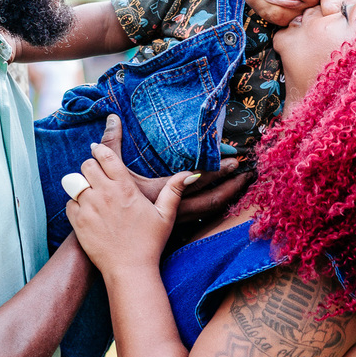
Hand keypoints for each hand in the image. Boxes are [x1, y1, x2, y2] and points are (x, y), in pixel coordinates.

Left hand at [65, 139, 194, 275]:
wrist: (129, 270)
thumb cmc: (149, 243)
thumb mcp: (166, 215)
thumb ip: (174, 191)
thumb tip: (190, 173)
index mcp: (125, 189)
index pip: (106, 157)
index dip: (100, 150)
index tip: (98, 148)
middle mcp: (104, 194)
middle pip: (86, 165)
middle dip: (90, 166)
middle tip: (95, 173)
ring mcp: (89, 208)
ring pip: (74, 182)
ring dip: (80, 183)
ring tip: (88, 190)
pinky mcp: (78, 223)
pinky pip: (69, 204)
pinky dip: (74, 203)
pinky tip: (84, 209)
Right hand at [96, 115, 249, 221]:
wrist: (107, 240)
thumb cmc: (108, 203)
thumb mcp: (110, 170)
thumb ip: (112, 143)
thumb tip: (112, 116)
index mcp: (163, 193)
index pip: (199, 180)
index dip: (218, 171)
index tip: (235, 160)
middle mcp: (174, 210)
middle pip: (212, 200)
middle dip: (232, 186)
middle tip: (249, 173)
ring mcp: (177, 222)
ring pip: (209, 211)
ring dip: (227, 197)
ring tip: (241, 184)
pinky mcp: (176, 228)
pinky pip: (203, 217)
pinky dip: (215, 206)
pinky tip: (222, 198)